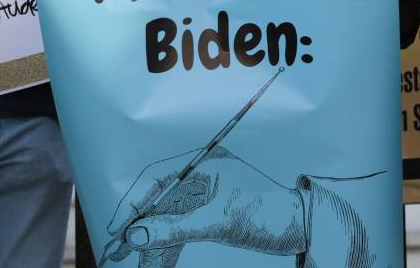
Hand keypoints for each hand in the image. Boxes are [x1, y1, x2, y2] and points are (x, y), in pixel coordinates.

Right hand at [105, 146, 305, 264]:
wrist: (303, 228)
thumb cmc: (269, 215)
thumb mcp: (219, 222)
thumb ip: (175, 229)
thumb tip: (135, 236)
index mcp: (205, 162)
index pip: (157, 178)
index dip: (132, 204)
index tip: (115, 229)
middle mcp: (201, 174)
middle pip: (158, 201)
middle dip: (139, 229)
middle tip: (116, 253)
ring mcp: (204, 195)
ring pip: (167, 219)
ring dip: (151, 244)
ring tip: (135, 265)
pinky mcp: (208, 213)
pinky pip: (180, 230)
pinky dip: (168, 247)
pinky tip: (156, 264)